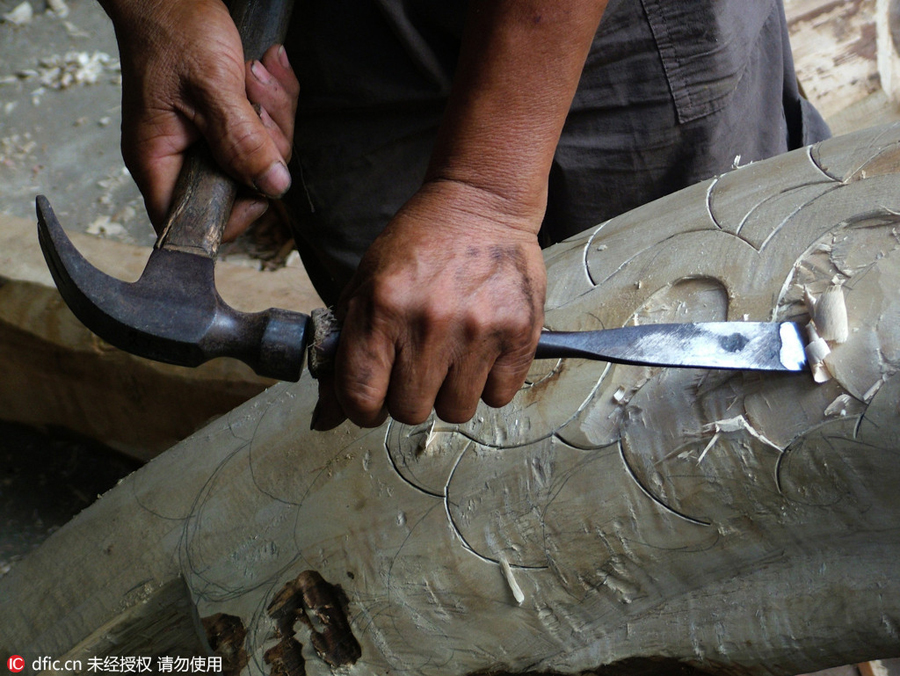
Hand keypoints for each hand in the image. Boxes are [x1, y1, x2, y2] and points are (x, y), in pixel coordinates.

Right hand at [104, 0, 298, 237]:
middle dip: (264, 144)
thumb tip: (272, 185)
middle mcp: (181, 155)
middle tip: (257, 103)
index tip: (260, 181)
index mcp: (158, 160)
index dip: (234, 212)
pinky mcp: (225, 120)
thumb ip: (242, 140)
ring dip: (272, 112)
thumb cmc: (173, 29)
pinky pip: (264, 128)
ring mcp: (205, 138)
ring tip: (255, 74)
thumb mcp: (212, 85)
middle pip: (241, 186)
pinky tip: (264, 68)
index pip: (194, 221)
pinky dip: (272, 98)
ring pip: (261, 155)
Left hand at [313, 180, 546, 429]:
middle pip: (410, 411)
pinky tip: (482, 352)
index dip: (363, 408)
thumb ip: (344, 351)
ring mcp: (477, 331)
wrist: (481, 204)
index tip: (373, 400)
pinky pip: (498, 396)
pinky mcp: (518, 334)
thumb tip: (326, 418)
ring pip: (456, 410)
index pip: (361, 397)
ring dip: (451, 393)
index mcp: (380, 309)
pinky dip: (489, 383)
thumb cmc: (418, 246)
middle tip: (417, 367)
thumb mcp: (365, 285)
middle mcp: (428, 323)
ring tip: (452, 356)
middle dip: (409, 397)